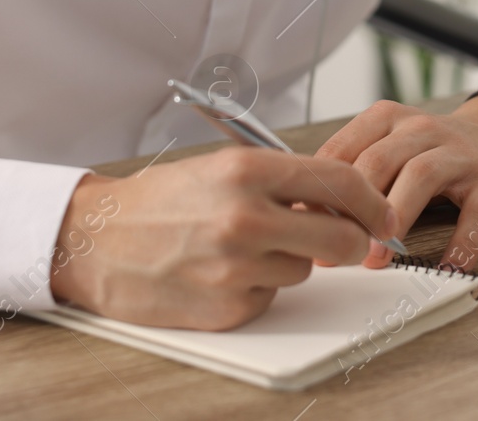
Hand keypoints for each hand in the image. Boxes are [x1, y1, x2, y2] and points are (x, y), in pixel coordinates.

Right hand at [49, 147, 397, 329]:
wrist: (95, 241)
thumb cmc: (160, 202)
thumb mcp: (222, 169)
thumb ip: (283, 181)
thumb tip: (344, 202)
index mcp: (247, 171)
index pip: (340, 182)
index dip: (371, 201)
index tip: (382, 214)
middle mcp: (245, 218)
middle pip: (339, 238)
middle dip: (347, 241)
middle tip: (335, 238)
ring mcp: (236, 267)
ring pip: (305, 270)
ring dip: (290, 261)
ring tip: (244, 246)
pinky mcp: (228, 307)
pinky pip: (272, 297)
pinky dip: (259, 287)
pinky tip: (223, 272)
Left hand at [317, 96, 477, 272]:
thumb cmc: (434, 151)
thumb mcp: (389, 145)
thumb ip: (353, 170)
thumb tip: (301, 212)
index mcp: (388, 120)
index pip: (344, 150)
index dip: (321, 190)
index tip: (303, 223)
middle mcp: (422, 129)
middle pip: (378, 161)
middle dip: (352, 208)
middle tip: (334, 248)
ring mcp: (460, 153)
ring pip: (421, 176)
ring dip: (395, 218)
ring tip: (376, 257)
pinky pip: (477, 213)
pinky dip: (462, 242)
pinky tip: (447, 266)